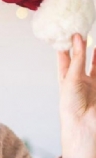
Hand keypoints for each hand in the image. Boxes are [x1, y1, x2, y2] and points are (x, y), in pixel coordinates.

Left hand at [57, 33, 95, 157]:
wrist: (84, 127)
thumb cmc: (71, 106)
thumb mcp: (71, 79)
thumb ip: (77, 58)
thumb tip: (77, 37)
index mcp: (66, 78)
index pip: (65, 58)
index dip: (66, 45)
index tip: (66, 30)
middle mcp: (79, 80)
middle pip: (81, 58)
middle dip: (82, 45)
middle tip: (82, 29)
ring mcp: (92, 84)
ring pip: (95, 64)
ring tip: (94, 37)